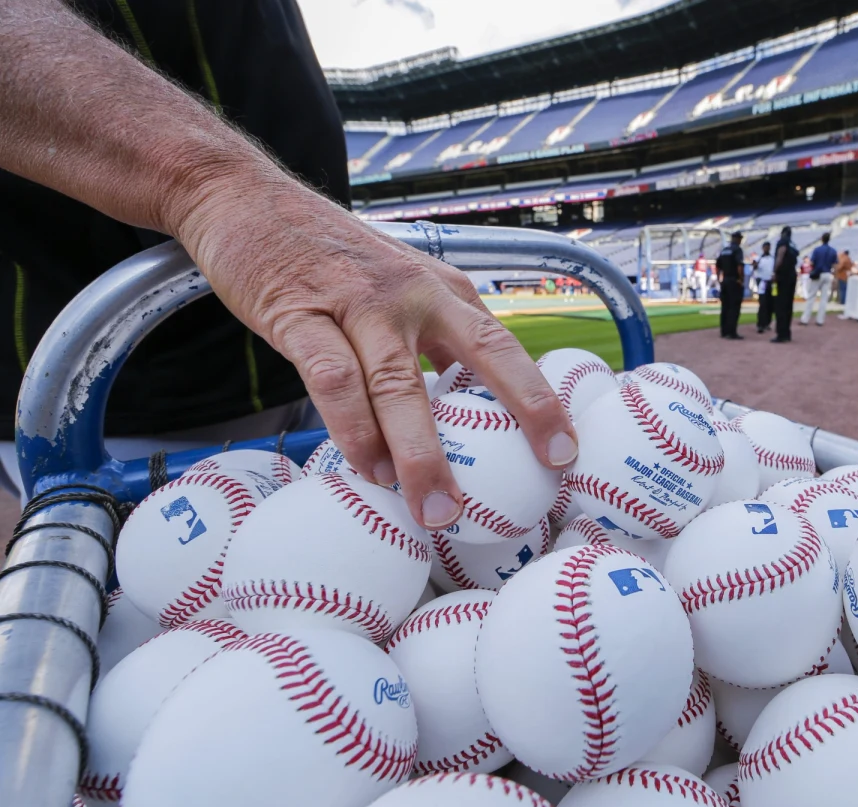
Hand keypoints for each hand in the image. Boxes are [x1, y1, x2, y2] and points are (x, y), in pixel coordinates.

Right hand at [176, 173, 576, 530]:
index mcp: (441, 289)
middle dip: (522, 414)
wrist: (243, 197)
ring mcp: (357, 301)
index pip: (505, 346)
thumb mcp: (396, 283)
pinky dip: (353, 430)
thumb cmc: (325, 254)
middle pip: (482, 354)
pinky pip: (334, 379)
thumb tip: (461, 402)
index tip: (565, 451)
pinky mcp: (300, 312)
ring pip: (401, 384)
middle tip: (545, 470)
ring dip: (421, 453)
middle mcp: (412, 292)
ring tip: (435, 508)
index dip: (541, 399)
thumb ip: (429, 336)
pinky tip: (367, 468)